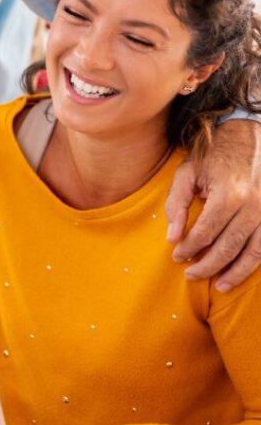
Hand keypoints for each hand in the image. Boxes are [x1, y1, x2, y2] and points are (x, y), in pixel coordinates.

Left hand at [165, 120, 260, 288]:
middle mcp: (253, 206)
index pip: (205, 233)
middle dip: (207, 265)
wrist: (251, 140)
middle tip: (190, 274)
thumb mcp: (187, 173)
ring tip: (218, 285)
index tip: (177, 257)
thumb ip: (176, 204)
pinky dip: (254, 262)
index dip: (189, 248)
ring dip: (234, 272)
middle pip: (228, 246)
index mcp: (228, 194)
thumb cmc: (214, 157)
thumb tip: (172, 237)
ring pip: (252, 252)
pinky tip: (240, 272)